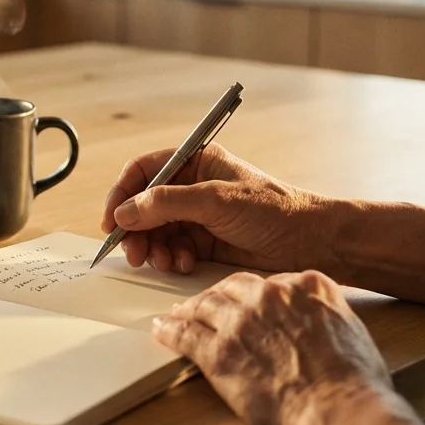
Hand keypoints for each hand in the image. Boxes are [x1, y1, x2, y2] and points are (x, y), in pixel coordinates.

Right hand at [100, 144, 336, 274]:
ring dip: (154, 248)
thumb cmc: (275, 210)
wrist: (313, 242)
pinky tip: (184, 263)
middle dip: (136, 229)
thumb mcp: (216, 200)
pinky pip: (174, 249)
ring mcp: (199, 215)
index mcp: (196, 161)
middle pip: (145, 205)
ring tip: (163, 262)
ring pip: (156, 231)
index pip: (144, 171)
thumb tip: (125, 212)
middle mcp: (193, 186)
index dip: (122, 194)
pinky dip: (172, 258)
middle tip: (133, 252)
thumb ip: (167, 204)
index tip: (111, 220)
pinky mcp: (206, 242)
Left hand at [152, 270, 393, 424]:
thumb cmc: (353, 382)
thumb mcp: (351, 330)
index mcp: (306, 286)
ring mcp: (240, 322)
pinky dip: (170, 330)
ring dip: (189, 310)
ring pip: (205, 306)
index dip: (257, 296)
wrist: (337, 410)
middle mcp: (269, 296)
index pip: (271, 282)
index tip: (251, 304)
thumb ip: (327, 316)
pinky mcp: (218, 352)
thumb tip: (319, 326)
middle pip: (233, 288)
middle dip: (220, 297)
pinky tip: (162, 329)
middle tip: (209, 305)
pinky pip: (185, 335)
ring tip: (179, 314)